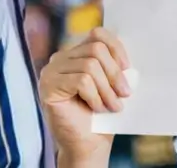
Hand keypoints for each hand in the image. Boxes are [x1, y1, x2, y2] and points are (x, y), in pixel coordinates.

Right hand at [40, 28, 132, 163]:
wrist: (89, 144)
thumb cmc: (102, 114)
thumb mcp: (111, 83)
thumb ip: (114, 64)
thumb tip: (128, 54)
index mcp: (75, 53)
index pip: (97, 34)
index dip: (116, 48)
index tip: (128, 68)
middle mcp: (59, 58)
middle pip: (96, 49)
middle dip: (115, 73)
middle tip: (124, 93)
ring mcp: (50, 71)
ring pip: (90, 66)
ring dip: (107, 89)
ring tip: (113, 106)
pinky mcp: (48, 87)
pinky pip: (81, 81)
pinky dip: (95, 96)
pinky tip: (97, 108)